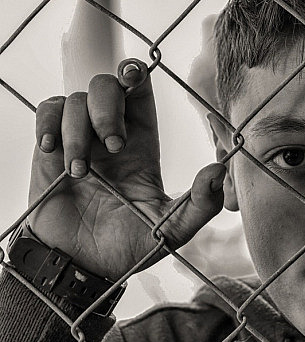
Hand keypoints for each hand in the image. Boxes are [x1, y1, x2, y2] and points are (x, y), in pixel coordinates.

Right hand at [27, 0, 224, 280]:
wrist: (79, 267)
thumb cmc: (128, 247)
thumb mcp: (172, 230)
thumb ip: (201, 205)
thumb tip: (221, 171)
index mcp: (142, 143)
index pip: (140, 91)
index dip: (136, 75)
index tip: (133, 78)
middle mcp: (110, 134)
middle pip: (107, 85)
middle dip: (109, 106)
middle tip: (114, 145)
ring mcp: (78, 140)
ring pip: (75, 100)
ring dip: (78, 131)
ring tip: (80, 172)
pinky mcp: (49, 150)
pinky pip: (47, 112)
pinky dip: (48, 125)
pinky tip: (52, 152)